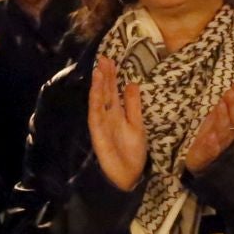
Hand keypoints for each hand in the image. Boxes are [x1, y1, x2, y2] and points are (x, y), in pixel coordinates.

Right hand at [87, 57, 148, 190]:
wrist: (128, 176)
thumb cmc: (133, 152)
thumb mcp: (137, 125)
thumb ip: (133, 105)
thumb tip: (132, 83)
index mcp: (118, 113)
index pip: (114, 91)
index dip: (112, 76)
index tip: (111, 60)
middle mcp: (108, 115)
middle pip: (105, 92)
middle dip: (104, 76)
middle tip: (104, 58)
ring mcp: (101, 123)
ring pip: (99, 100)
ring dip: (99, 85)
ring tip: (99, 70)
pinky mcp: (98, 132)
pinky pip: (96, 113)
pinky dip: (96, 101)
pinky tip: (96, 89)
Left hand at [183, 74, 233, 172]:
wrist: (205, 160)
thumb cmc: (214, 131)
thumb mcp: (222, 111)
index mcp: (231, 120)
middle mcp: (228, 131)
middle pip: (233, 117)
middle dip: (233, 105)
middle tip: (230, 92)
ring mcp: (218, 142)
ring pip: (223, 130)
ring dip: (223, 118)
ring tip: (220, 107)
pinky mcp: (206, 153)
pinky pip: (210, 149)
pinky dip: (211, 144)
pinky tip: (210, 138)